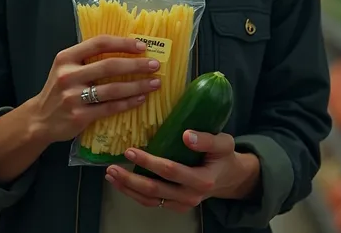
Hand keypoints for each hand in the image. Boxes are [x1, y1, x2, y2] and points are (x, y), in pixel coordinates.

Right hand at [29, 36, 160, 144]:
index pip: (99, 43)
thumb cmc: (59, 89)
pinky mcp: (80, 116)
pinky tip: (141, 99)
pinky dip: (128, 103)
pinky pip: (110, 108)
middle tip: (155, 65)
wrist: (39, 119)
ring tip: (155, 83)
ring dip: (137, 85)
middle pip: (109, 66)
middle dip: (136, 65)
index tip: (142, 46)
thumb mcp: (66, 67)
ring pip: (113, 89)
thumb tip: (125, 49)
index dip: (123, 43)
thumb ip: (88, 58)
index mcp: (66, 57)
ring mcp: (73, 96)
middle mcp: (69, 74)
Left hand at [105, 131, 260, 212]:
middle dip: (131, 179)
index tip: (131, 150)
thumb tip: (186, 135)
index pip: (171, 171)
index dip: (149, 162)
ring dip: (128, 189)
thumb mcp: (223, 143)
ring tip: (110, 175)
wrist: (229, 177)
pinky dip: (135, 194)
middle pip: (155, 190)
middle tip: (113, 166)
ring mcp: (182, 203)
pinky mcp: (176, 205)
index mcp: (202, 179)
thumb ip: (207, 140)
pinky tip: (122, 183)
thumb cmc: (224, 155)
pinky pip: (153, 203)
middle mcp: (190, 196)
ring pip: (150, 200)